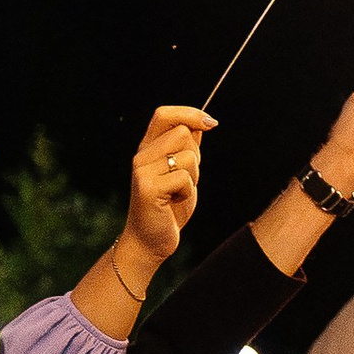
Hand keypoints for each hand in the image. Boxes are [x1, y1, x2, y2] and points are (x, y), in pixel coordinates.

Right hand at [124, 105, 213, 265]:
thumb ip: (186, 148)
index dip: (190, 113)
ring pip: (187, 156)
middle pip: (182, 133)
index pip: (164, 114)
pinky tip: (174, 201)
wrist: (149, 240)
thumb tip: (202, 122)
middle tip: (186, 178)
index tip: (211, 123)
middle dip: (196, 154)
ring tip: (178, 192)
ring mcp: (142, 171)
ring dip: (193, 176)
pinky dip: (188, 191)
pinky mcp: (148, 188)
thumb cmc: (169, 206)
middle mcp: (142, 156)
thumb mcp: (181, 172)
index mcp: (148, 148)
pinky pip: (184, 177)